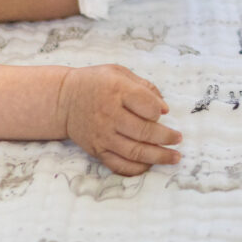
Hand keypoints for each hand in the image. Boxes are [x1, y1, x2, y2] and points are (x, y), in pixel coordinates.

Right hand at [60, 64, 181, 175]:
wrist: (63, 99)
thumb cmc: (95, 83)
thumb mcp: (118, 72)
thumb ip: (144, 86)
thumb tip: (164, 108)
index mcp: (115, 90)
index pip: (148, 106)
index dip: (159, 110)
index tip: (162, 112)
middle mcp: (109, 114)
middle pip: (145, 131)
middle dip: (167, 137)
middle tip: (178, 139)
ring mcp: (102, 134)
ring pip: (136, 152)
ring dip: (159, 157)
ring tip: (174, 157)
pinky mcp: (97, 150)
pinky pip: (120, 165)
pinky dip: (137, 168)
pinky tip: (150, 164)